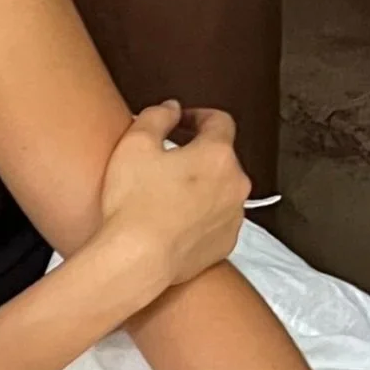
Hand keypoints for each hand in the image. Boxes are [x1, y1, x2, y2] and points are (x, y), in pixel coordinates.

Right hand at [92, 103, 248, 299]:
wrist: (137, 260)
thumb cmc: (134, 205)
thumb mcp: (134, 144)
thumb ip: (157, 116)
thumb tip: (171, 109)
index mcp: (217, 154)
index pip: (220, 121)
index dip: (199, 116)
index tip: (182, 122)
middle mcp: (235, 184)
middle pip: (221, 157)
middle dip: (197, 155)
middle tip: (166, 161)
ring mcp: (233, 216)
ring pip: (221, 191)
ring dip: (201, 187)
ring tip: (167, 196)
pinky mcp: (224, 243)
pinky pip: (216, 221)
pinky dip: (200, 217)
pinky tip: (173, 221)